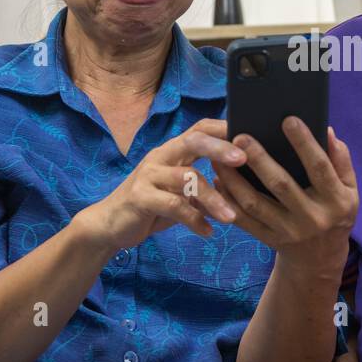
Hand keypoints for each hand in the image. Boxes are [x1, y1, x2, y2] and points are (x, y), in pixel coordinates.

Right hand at [74, 118, 245, 252]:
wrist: (110, 224)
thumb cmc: (153, 206)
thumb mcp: (182, 193)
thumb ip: (205, 185)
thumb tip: (243, 184)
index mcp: (173, 152)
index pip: (200, 129)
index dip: (224, 128)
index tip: (251, 134)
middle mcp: (161, 157)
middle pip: (192, 141)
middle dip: (219, 148)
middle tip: (243, 159)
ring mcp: (148, 175)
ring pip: (186, 177)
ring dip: (212, 198)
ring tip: (232, 217)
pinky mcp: (140, 197)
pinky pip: (173, 205)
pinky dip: (194, 219)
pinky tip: (207, 232)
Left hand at [212, 119, 357, 273]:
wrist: (320, 260)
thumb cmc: (336, 213)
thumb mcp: (351, 190)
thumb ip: (341, 160)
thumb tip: (326, 130)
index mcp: (336, 201)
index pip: (320, 168)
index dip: (305, 143)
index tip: (288, 120)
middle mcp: (312, 218)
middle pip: (281, 185)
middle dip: (260, 159)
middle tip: (241, 136)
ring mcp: (289, 232)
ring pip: (255, 204)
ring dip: (234, 180)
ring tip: (220, 157)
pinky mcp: (269, 239)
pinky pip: (244, 220)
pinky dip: (228, 200)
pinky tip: (218, 180)